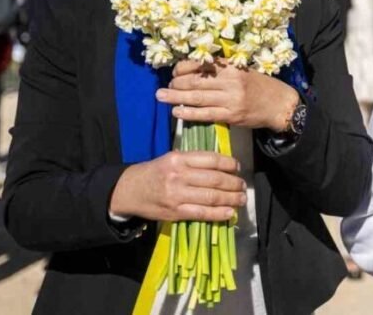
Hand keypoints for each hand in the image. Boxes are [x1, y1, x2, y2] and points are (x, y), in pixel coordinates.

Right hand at [109, 150, 245, 221]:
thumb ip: (194, 161)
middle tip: (243, 186)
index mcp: (179, 159)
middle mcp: (179, 176)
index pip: (211, 160)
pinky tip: (229, 212)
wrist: (130, 190)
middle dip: (234, 183)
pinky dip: (218, 214)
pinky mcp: (175, 212)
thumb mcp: (172, 159)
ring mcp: (177, 195)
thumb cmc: (155, 172)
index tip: (238, 167)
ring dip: (231, 199)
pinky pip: (202, 213)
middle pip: (215, 179)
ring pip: (211, 197)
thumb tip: (222, 165)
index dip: (229, 164)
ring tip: (241, 199)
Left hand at [156, 60, 298, 131]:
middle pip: (195, 81)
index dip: (183, 68)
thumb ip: (223, 70)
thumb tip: (195, 70)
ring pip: (197, 97)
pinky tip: (177, 112)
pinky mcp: (231, 115)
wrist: (280, 104)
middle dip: (176, 84)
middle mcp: (230, 81)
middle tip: (163, 87)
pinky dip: (189, 113)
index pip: (201, 64)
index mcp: (232, 67)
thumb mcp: (244, 71)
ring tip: (161, 97)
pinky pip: (205, 114)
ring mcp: (230, 99)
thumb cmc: (261, 86)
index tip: (174, 72)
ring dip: (176, 97)